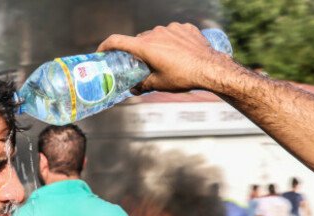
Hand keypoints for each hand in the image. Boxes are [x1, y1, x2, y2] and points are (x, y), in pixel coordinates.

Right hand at [96, 22, 232, 94]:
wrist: (211, 68)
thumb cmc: (183, 77)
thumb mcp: (158, 84)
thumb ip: (142, 86)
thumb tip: (133, 89)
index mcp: (145, 47)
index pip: (117, 41)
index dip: (105, 46)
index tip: (102, 52)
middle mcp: (156, 33)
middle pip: (138, 40)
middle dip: (137, 52)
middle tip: (141, 65)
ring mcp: (171, 28)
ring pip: (156, 36)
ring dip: (156, 47)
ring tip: (166, 62)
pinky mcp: (185, 28)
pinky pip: (172, 33)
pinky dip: (171, 42)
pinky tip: (178, 54)